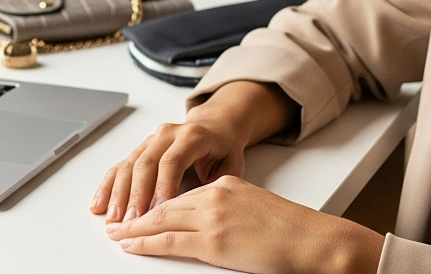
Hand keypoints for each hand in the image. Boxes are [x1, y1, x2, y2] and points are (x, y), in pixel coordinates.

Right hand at [90, 81, 297, 222]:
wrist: (215, 127)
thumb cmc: (223, 150)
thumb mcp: (231, 165)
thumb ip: (216, 183)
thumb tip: (198, 208)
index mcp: (192, 136)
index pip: (173, 160)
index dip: (163, 186)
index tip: (157, 211)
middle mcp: (167, 134)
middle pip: (146, 163)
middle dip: (136, 195)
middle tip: (131, 221)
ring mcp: (151, 140)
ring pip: (129, 165)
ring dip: (119, 194)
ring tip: (113, 218)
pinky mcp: (140, 149)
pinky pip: (120, 166)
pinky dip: (108, 186)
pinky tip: (99, 203)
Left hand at [106, 175, 383, 273]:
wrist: (314, 240)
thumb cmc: (295, 232)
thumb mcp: (257, 210)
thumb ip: (232, 211)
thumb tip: (217, 226)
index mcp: (228, 185)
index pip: (183, 193)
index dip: (158, 201)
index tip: (142, 208)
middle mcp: (217, 195)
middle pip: (166, 203)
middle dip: (138, 210)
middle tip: (116, 217)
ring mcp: (213, 217)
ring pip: (161, 219)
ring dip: (134, 226)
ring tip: (115, 231)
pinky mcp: (213, 241)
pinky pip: (169, 241)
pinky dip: (145, 243)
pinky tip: (130, 244)